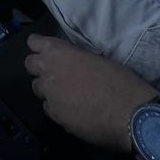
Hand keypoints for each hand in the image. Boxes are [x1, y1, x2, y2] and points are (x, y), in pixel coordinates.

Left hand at [25, 34, 154, 151]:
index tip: (47, 51)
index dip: (39, 46)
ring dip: (49, 89)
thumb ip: (76, 59)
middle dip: (40, 68)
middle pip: (30, 65)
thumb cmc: (119, 80)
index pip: (34, 42)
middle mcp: (47, 71)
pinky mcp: (55, 117)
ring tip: (67, 94)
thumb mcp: (96, 59)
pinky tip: (74, 111)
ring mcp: (49, 95)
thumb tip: (72, 64)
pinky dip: (58, 108)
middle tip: (56, 73)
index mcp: (57, 52)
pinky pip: (50, 108)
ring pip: (38, 89)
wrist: (130, 114)